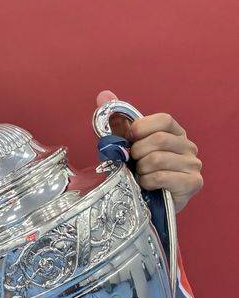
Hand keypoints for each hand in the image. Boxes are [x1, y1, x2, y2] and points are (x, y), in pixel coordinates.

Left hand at [96, 90, 202, 213]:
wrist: (145, 202)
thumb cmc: (136, 170)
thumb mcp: (124, 144)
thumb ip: (115, 120)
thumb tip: (104, 95)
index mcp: (175, 132)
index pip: (164, 119)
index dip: (141, 129)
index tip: (129, 140)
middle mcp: (188, 146)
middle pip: (159, 139)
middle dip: (137, 153)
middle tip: (133, 163)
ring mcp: (193, 165)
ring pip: (158, 159)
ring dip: (140, 170)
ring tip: (140, 175)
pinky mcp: (193, 183)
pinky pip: (162, 177)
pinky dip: (147, 181)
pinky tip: (146, 185)